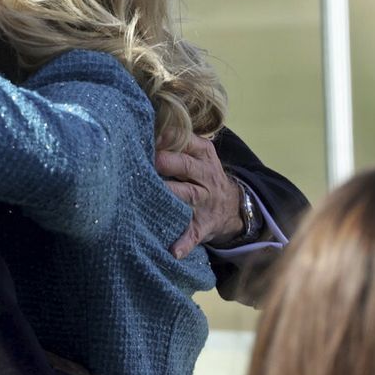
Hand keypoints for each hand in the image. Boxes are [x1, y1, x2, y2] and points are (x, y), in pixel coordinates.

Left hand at [156, 133, 243, 258]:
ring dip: (173, 195)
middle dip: (171, 162)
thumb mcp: (198, 153)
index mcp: (204, 156)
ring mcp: (204, 202)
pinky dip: (184, 243)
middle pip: (188, 167)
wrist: (232, 206)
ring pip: (189, 196)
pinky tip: (173, 251)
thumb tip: (141, 123)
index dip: (169, 138)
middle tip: (153, 160)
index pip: (188, 142)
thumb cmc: (201, 173)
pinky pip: (192, 234)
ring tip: (155, 196)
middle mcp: (206, 177)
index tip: (149, 135)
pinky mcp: (201, 225)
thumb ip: (177, 140)